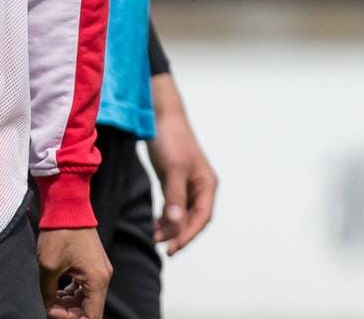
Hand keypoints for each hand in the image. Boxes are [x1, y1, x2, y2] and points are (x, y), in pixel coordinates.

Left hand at [37, 227, 109, 318]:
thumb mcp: (48, 266)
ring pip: (86, 299)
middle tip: (48, 305)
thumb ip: (48, 292)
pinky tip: (55, 290)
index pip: (91, 316)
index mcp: (97, 280)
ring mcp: (99, 270)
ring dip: (68, 303)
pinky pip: (84, 287)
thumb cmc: (60, 232)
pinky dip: (71, 293)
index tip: (52, 311)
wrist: (67, 205)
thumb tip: (46, 307)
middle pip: (89, 309)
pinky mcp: (92, 264)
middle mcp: (103, 277)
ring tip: (49, 298)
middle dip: (68, 312)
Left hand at [148, 72, 216, 254]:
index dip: (188, 235)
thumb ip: (175, 197)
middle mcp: (201, 187)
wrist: (160, 116)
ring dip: (171, 227)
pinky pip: (174, 206)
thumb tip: (176, 223)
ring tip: (155, 237)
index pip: (202, 218)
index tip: (173, 248)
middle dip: (179, 234)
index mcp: (207, 184)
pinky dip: (166, 217)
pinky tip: (156, 225)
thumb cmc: (170, 139)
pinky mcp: (175, 181)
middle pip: (194, 219)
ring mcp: (188, 184)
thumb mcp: (172, 169)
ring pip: (182, 214)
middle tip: (162, 247)